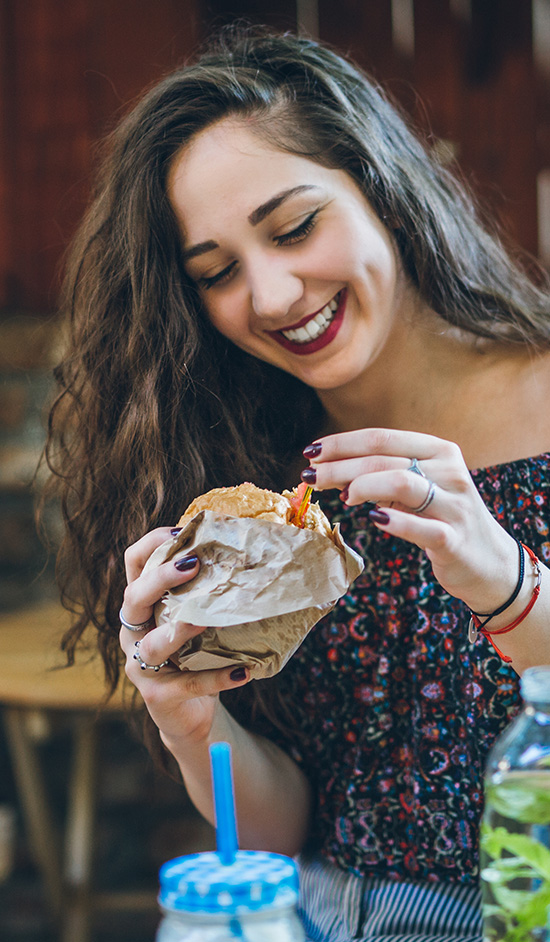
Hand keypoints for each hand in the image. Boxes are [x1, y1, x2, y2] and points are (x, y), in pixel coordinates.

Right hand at [119, 527, 248, 748]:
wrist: (190, 714)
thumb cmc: (196, 656)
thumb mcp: (195, 620)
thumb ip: (205, 594)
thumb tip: (245, 552)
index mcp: (141, 607)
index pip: (133, 564)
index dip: (152, 544)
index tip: (182, 532)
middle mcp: (133, 633)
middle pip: (134, 597)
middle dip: (161, 578)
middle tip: (194, 564)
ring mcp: (140, 666)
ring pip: (154, 645)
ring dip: (181, 630)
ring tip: (208, 620)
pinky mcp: (158, 697)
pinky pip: (187, 684)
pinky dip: (217, 678)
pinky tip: (243, 672)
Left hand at [303, 428, 517, 611]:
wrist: (490, 562)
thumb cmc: (442, 519)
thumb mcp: (419, 488)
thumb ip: (383, 475)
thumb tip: (332, 470)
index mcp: (439, 451)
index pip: (382, 437)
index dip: (342, 443)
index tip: (311, 452)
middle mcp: (450, 472)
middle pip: (385, 459)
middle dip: (340, 465)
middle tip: (311, 476)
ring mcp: (454, 505)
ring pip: (403, 482)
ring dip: (363, 486)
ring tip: (342, 497)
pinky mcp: (454, 540)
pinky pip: (422, 527)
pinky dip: (394, 521)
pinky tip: (373, 519)